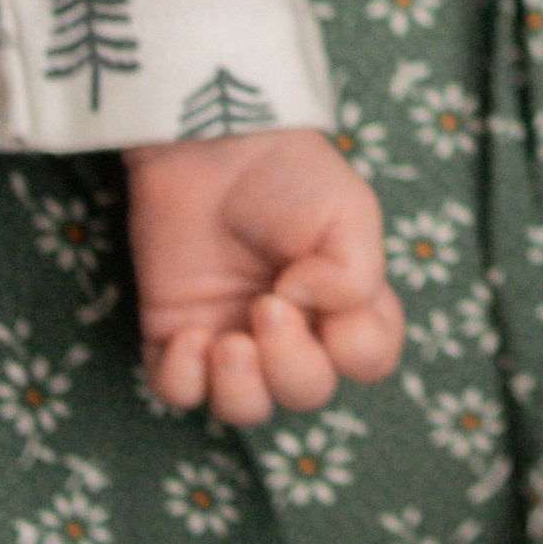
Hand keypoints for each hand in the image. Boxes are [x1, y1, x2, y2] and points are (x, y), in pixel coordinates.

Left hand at [126, 127, 404, 426]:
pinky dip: (184, 380)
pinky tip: (187, 338)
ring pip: (245, 408)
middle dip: (291, 365)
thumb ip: (354, 275)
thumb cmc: (285, 170)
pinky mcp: (175, 329)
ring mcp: (231, 333)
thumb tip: (306, 309)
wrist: (208, 135)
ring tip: (226, 342)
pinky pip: (178, 391)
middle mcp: (292, 330)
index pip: (367, 361)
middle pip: (306, 393)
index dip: (354, 346)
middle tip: (266, 306)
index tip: (317, 287)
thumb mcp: (348, 209)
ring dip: (241, 389)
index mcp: (343, 304)